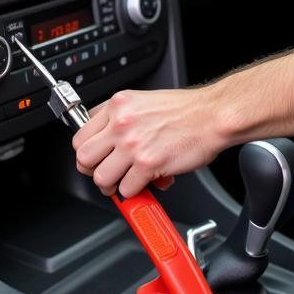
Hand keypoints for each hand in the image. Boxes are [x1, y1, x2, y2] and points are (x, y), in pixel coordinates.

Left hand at [73, 86, 227, 197]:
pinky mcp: (147, 164)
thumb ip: (121, 118)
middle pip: (84, 157)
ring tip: (124, 183)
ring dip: (112, 185)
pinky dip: (135, 191)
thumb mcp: (144, 101)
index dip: (88, 152)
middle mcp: (121, 123)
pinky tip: (146, 182)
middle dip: (93, 171)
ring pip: (101, 178)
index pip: (80, 135)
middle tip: (106, 173)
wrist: (213, 116)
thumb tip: (106, 140)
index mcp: (118, 105)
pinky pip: (127, 189)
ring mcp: (132, 144)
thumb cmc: (186, 110)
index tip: (96, 158)